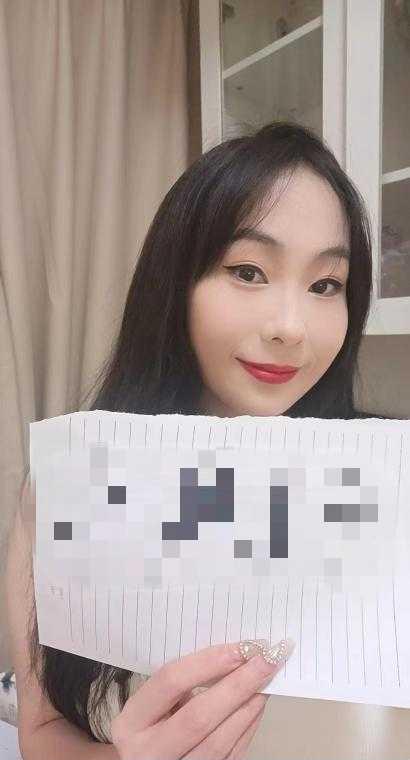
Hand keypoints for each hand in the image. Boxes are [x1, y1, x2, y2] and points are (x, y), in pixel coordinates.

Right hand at [111, 637, 294, 759]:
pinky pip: (229, 757)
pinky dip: (247, 728)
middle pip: (198, 716)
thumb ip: (179, 685)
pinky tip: (257, 705)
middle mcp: (147, 752)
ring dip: (249, 707)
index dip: (208, 662)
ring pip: (218, 742)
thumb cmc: (149, 728)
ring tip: (267, 680)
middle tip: (267, 659)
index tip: (241, 647)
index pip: (169, 682)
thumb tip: (230, 655)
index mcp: (131, 722)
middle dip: (238, 684)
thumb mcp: (150, 705)